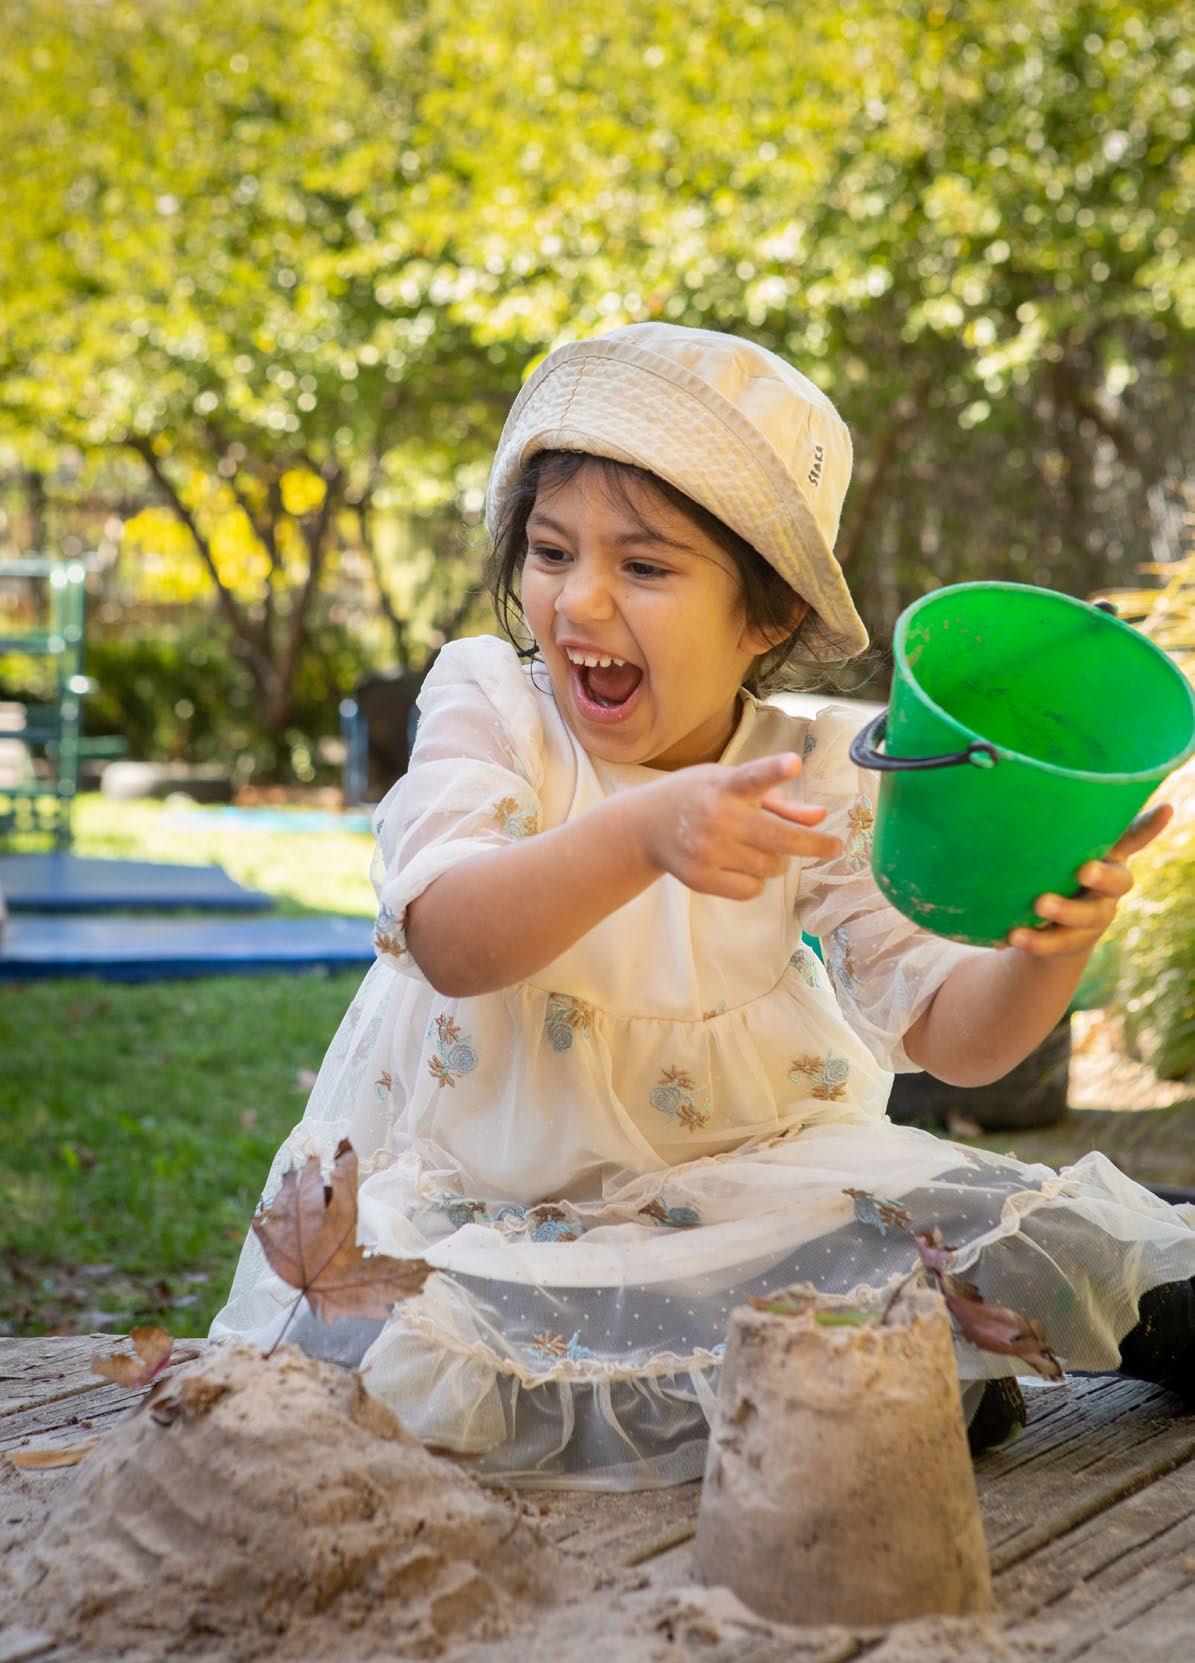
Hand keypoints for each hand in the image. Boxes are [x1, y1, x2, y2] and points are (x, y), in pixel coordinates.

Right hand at [637, 752, 843, 900]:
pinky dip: (756, 881)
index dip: (775, 770)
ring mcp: (706, 850)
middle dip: (814, 845)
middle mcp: (716, 816)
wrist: (646, 825)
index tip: (794, 763)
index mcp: (725, 786)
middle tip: (836, 847)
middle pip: (778, 838)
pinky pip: (751, 890)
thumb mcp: (733, 785)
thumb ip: (779, 801)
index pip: (753, 777)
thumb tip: (820, 817)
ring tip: (759, 848)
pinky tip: (740, 865)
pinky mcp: (699, 878)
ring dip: (776, 861)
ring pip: (770, 867)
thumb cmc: (700, 797)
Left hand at [1007, 803, 1173, 958]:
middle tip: (1083, 870)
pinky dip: (1035, 940)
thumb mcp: (1058, 848)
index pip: (1133, 838)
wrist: (1048, 929)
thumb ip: (1054, 828)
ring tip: (1039, 904)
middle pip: (1117, 882)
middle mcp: (1108, 888)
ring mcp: (1092, 917)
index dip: (1150, 827)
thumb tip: (1028, 781)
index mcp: (1108, 857)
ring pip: (1086, 917)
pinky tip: (1012, 934)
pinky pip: (1054, 943)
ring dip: (1064, 911)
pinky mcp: (1070, 942)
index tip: (1166, 809)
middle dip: (1101, 876)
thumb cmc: (1053, 872)